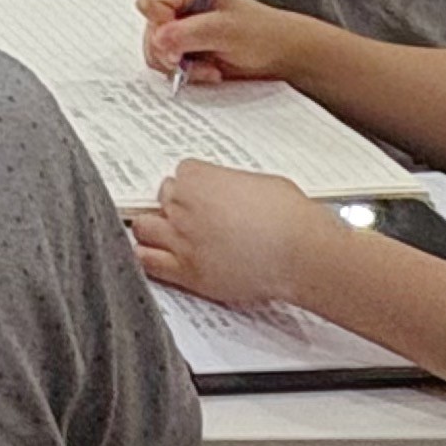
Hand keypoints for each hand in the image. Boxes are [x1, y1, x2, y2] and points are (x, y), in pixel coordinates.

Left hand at [129, 164, 339, 311]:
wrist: (300, 253)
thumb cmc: (290, 217)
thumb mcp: (260, 182)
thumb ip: (231, 184)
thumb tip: (230, 192)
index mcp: (199, 177)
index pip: (180, 174)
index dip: (193, 186)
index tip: (203, 196)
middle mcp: (183, 205)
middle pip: (161, 198)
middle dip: (174, 205)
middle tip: (190, 216)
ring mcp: (181, 238)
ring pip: (144, 227)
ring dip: (154, 228)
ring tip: (166, 235)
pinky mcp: (187, 271)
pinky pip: (148, 262)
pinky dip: (147, 258)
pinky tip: (154, 257)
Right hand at [136, 0, 314, 88]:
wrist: (280, 54)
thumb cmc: (262, 33)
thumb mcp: (226, 30)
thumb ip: (190, 33)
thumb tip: (160, 39)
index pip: (152, 1)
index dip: (159, 24)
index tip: (175, 41)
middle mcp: (179, 6)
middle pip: (149, 28)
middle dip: (168, 51)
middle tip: (187, 60)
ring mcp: (179, 30)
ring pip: (154, 50)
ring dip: (178, 66)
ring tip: (208, 68)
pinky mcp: (182, 51)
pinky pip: (166, 66)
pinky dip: (184, 75)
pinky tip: (208, 71)